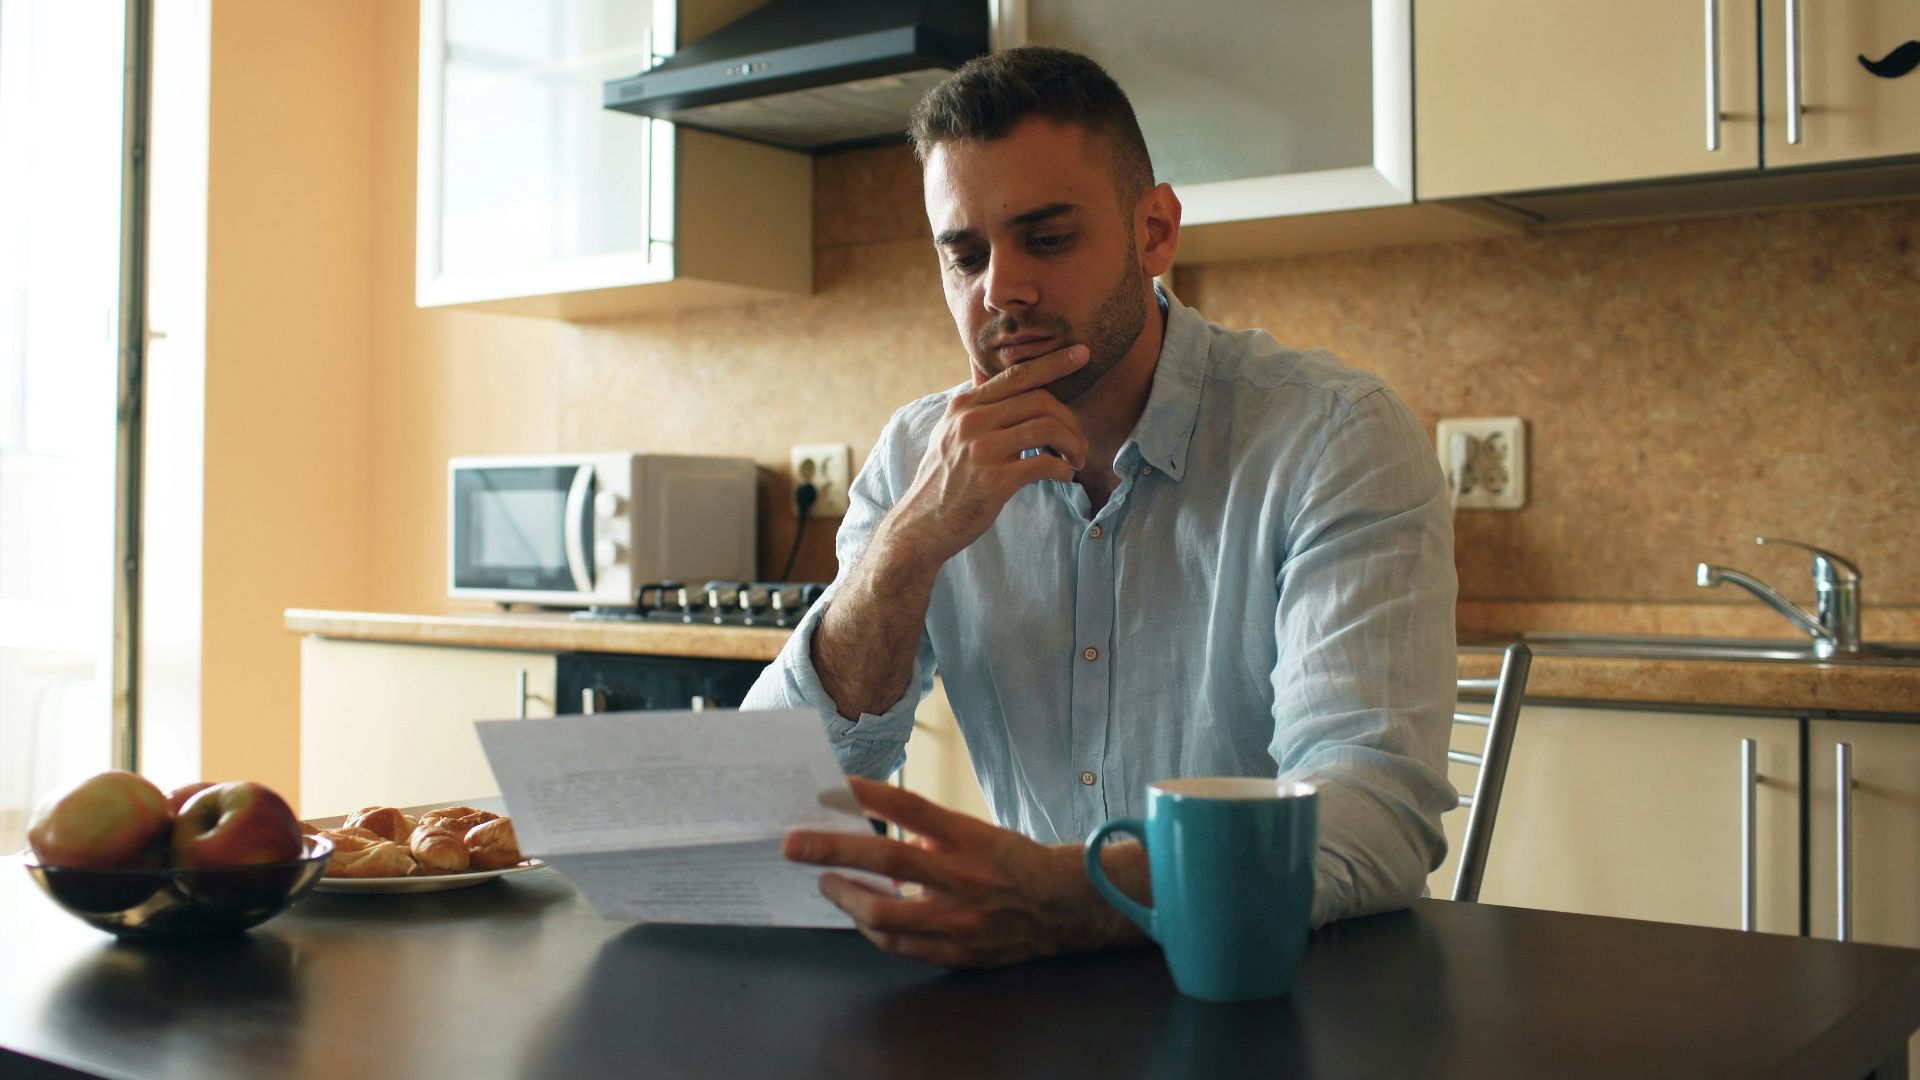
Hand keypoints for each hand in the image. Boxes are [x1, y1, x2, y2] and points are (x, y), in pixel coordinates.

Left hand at [784, 778, 1139, 966]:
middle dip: (833, 850)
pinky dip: (872, 928)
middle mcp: (965, 877)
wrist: (1062, 907)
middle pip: (889, 858)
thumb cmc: (1010, 862)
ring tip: (825, 882)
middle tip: (793, 843)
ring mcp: (961, 920)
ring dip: (846, 897)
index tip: (826, 786)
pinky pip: (900, 945)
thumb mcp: (974, 832)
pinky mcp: (958, 952)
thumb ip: (926, 830)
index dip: (867, 794)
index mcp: (970, 838)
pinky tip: (857, 914)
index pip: (911, 807)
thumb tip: (865, 819)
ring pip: (887, 914)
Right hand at [887, 345, 1090, 566]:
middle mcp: (971, 421)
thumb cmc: (944, 480)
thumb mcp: (950, 434)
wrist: (922, 525)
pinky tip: (1064, 476)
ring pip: (1047, 428)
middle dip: (1070, 419)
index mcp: (964, 405)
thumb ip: (977, 409)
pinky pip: (1045, 464)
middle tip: (1080, 442)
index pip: (1016, 375)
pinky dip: (1063, 470)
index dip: (1053, 362)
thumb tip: (1001, 383)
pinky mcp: (994, 480)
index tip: (1082, 354)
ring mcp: (981, 450)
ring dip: (1072, 444)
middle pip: (1039, 400)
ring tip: (1076, 460)